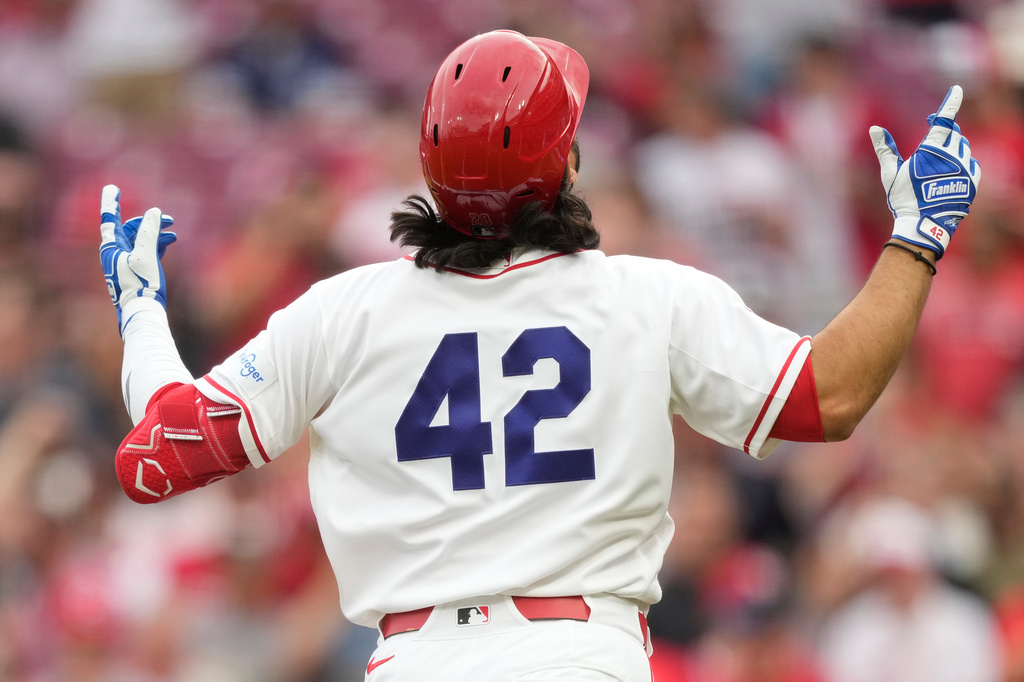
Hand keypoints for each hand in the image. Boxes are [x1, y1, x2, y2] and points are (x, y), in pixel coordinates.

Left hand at [99, 185, 176, 330]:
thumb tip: (153, 211)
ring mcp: (126, 260)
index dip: (112, 202)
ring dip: (156, 232)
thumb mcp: (145, 254)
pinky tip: (169, 241)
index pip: (110, 218)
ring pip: (141, 239)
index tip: (112, 187)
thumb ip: (149, 231)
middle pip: (131, 228)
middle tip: (168, 219)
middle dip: (149, 221)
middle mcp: (116, 251)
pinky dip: (157, 243)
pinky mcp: (137, 269)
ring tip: (173, 232)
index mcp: (111, 246)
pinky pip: (146, 250)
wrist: (142, 309)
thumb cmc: (140, 283)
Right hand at [869, 85, 980, 257]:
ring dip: (953, 147)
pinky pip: (972, 162)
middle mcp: (952, 155)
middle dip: (944, 131)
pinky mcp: (973, 179)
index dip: (950, 102)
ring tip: (939, 159)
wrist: (925, 224)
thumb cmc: (904, 199)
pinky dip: (962, 161)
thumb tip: (875, 128)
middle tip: (932, 134)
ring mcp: (965, 167)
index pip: (944, 120)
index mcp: (931, 151)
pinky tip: (951, 170)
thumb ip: (885, 149)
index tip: (956, 89)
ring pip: (963, 147)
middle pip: (954, 133)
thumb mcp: (890, 173)